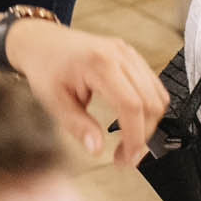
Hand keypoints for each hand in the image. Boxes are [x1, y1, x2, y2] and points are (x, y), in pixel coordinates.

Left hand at [2, 19, 168, 165]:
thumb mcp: (54, 101)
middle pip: (150, 102)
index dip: (135, 137)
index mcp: (99, 63)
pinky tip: (132, 120)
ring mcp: (128, 52)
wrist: (42, 41)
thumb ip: (78, 126)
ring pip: (158, 94)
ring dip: (149, 123)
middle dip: (143, 135)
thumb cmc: (46, 67)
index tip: (126, 159)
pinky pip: (153, 84)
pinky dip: (149, 107)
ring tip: (128, 141)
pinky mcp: (131, 55)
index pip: (132, 105)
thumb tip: (97, 149)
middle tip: (125, 156)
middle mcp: (119, 54)